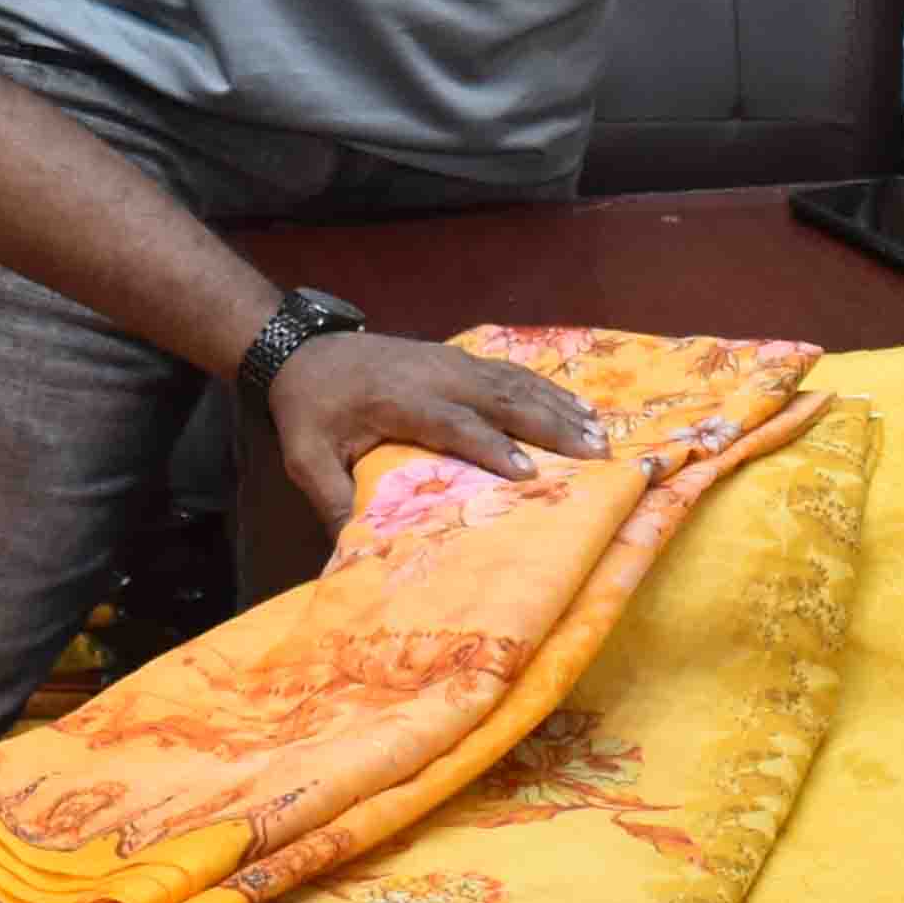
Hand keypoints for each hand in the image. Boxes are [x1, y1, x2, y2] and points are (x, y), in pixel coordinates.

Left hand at [266, 331, 607, 520]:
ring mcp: (451, 361)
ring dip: (559, 407)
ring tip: (599, 434)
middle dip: (550, 427)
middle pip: (501, 398)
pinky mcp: (459, 357)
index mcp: (399, 399)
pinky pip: (511, 372)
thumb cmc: (309, 409)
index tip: (529, 475)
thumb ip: (332, 498)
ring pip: (514, 382)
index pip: (455, 423)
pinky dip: (547, 389)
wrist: (303, 351)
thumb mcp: (306, 458)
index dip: (493, 448)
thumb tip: (354, 551)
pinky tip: (577, 406)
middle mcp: (435, 375)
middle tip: (594, 455)